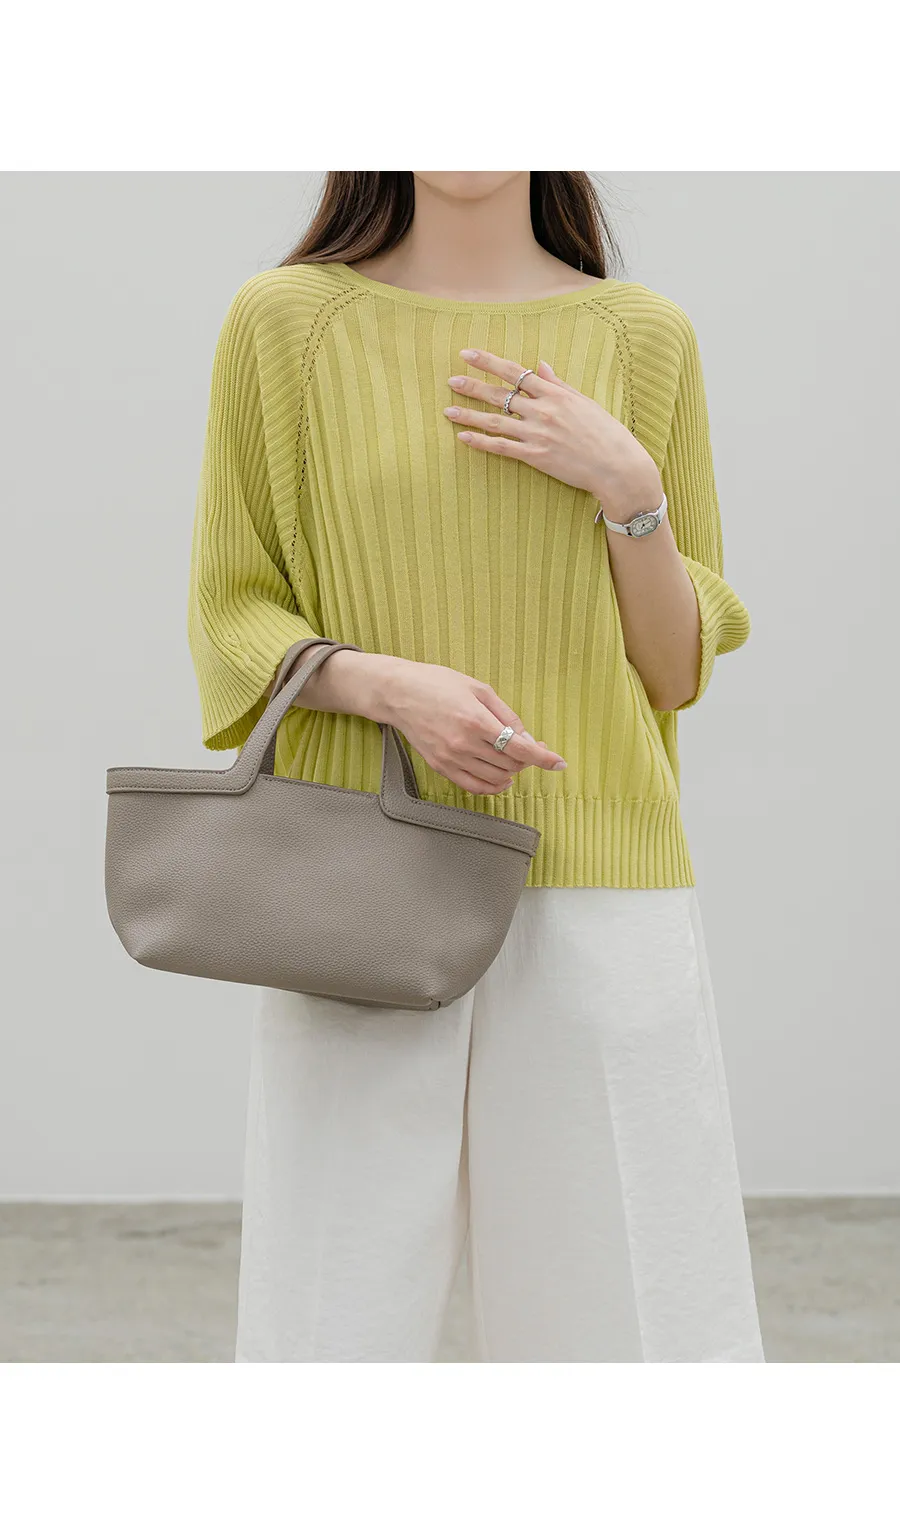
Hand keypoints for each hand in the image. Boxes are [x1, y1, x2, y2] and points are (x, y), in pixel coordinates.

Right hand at [376, 656, 566, 795]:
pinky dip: (493, 786)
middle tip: (531, 747)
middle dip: (528, 759)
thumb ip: (505, 714)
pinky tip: (501, 778)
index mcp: (475, 720)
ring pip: (495, 778)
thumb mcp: (478, 688)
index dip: (544, 757)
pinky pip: (474, 787)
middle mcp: (464, 743)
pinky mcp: (440, 767)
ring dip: (512, 771)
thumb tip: (526, 737)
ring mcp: (451, 758)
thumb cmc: (437, 683)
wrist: (398, 693)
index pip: (519, 747)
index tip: (559, 763)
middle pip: (510, 764)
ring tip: (513, 757)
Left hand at [444, 348, 662, 522]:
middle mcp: (543, 411)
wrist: (618, 466)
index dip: (489, 362)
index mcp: (555, 394)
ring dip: (469, 415)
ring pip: (495, 421)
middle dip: (472, 386)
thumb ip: (558, 384)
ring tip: (447, 411)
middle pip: (500, 394)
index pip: (516, 372)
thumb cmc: (605, 433)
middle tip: (450, 380)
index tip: (468, 354)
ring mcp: (538, 434)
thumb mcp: (584, 402)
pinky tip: (463, 438)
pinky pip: (502, 448)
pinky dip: (481, 442)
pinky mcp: (536, 457)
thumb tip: (540, 365)